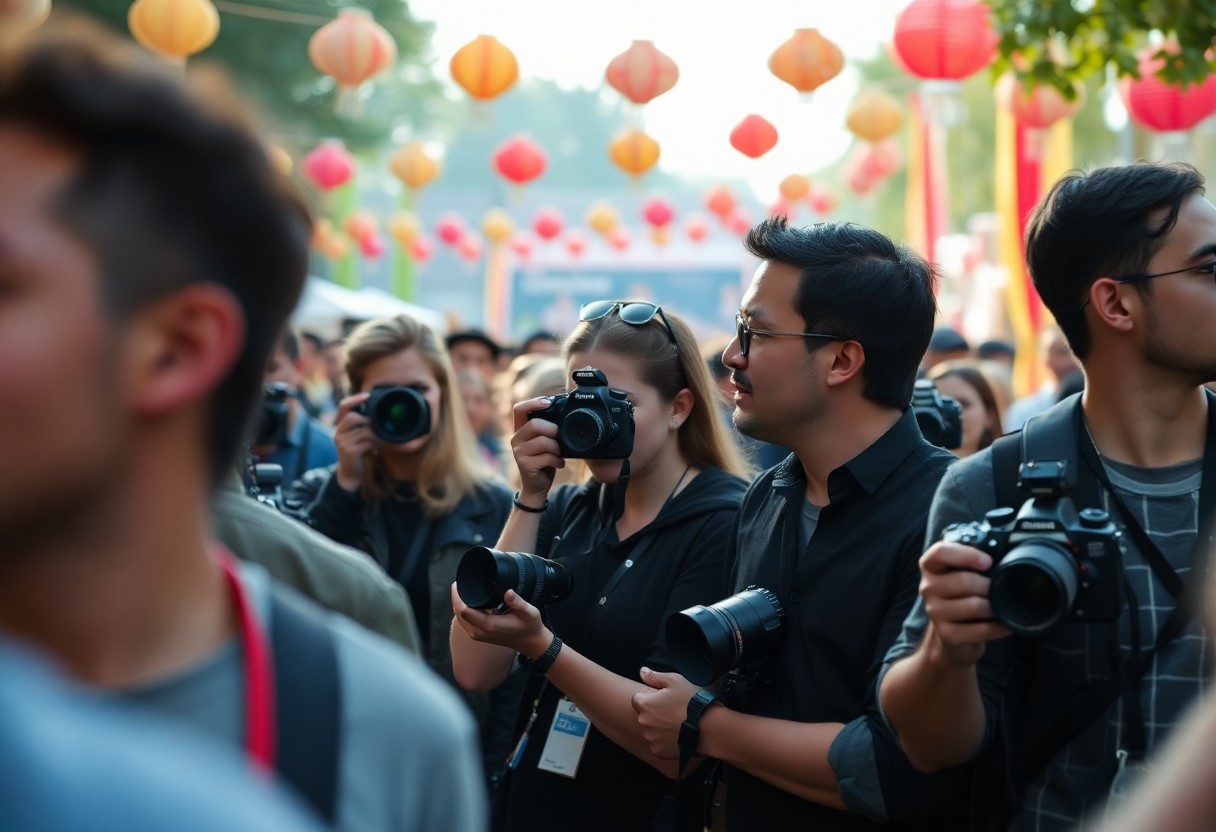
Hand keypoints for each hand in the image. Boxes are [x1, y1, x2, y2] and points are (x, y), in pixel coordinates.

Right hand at [333, 392, 373, 491]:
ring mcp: (341, 442)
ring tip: (377, 441)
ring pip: (364, 430)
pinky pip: (367, 441)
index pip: (343, 406)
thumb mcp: (359, 435)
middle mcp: (338, 432)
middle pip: (353, 417)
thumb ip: (363, 424)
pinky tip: (375, 449)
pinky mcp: (348, 451)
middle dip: (368, 421)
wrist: (351, 474)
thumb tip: (378, 411)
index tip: (368, 395)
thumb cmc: (359, 451)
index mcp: (340, 425)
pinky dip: (374, 444)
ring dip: (374, 435)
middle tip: (376, 429)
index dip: (355, 399)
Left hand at [450, 582, 551, 658]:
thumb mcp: (529, 613)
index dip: (457, 596)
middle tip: (458, 584)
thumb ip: (518, 603)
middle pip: (459, 614)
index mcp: (489, 625)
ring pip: (460, 619)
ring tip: (461, 590)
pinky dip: (463, 612)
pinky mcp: (480, 636)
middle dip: (456, 598)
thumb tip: (508, 592)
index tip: (458, 584)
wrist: (530, 643)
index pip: (464, 611)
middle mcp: (480, 632)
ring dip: (458, 605)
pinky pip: (465, 622)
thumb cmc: (530, 626)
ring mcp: (479, 636)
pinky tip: (467, 602)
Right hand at [510, 398, 564, 501]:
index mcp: (520, 430)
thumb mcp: (543, 442)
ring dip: (557, 448)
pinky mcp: (525, 465)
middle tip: (559, 440)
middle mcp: (516, 439)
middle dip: (553, 430)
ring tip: (559, 454)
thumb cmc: (543, 460)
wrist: (536, 486)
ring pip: (543, 441)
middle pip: (535, 424)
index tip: (548, 403)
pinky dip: (558, 460)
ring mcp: (519, 452)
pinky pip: (547, 457)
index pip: (519, 409)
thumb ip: (546, 429)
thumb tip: (563, 414)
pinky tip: (558, 464)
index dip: (533, 403)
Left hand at [631, 668, 699, 759]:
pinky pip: (657, 745)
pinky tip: (677, 736)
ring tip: (676, 724)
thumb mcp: (675, 681)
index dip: (650, 698)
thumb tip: (642, 671)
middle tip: (672, 712)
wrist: (708, 728)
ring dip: (658, 728)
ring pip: (650, 731)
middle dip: (654, 713)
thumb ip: (655, 676)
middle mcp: (643, 722)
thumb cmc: (692, 702)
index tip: (663, 700)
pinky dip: (664, 742)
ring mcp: (650, 738)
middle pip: (644, 716)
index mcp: (644, 704)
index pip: (637, 699)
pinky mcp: (658, 751)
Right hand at [918, 541, 1009, 666]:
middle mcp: (928, 587)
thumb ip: (975, 559)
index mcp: (931, 566)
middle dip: (989, 585)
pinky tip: (1003, 624)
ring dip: (995, 607)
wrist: (953, 633)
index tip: (988, 561)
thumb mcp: (963, 572)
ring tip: (1000, 606)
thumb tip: (1008, 550)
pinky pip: (981, 630)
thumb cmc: (963, 595)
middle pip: (964, 581)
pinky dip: (998, 627)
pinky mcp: (947, 634)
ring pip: (974, 606)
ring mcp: (935, 612)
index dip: (966, 555)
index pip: (940, 552)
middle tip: (999, 588)